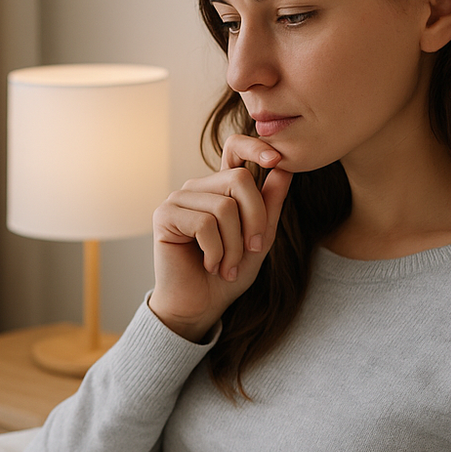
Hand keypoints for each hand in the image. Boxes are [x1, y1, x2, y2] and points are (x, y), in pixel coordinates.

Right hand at [149, 134, 292, 340]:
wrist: (200, 306)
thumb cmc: (228, 275)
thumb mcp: (260, 239)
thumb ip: (270, 205)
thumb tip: (285, 168)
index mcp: (220, 188)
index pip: (234, 148)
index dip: (255, 145)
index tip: (276, 160)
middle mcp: (198, 188)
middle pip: (240, 179)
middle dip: (255, 219)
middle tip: (253, 250)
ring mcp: (179, 199)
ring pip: (224, 206)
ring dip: (234, 245)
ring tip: (228, 267)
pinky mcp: (165, 216)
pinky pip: (204, 223)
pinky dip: (215, 251)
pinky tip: (209, 265)